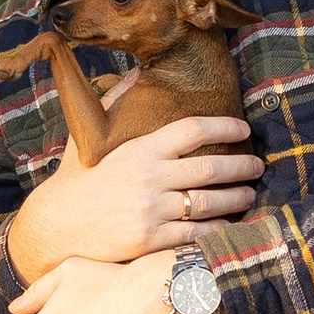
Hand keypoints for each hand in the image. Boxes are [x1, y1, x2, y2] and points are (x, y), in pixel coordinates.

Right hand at [8, 114, 260, 279]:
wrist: (55, 225)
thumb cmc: (76, 179)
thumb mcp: (90, 136)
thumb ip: (115, 102)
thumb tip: (136, 72)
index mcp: (139, 150)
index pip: (192, 130)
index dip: (224, 127)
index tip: (244, 129)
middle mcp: (149, 178)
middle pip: (210, 168)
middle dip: (241, 166)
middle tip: (257, 165)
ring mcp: (151, 211)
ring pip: (208, 202)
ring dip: (236, 197)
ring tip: (249, 193)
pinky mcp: (150, 240)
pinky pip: (195, 234)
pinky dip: (218, 229)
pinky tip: (230, 224)